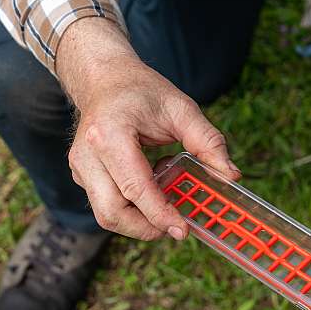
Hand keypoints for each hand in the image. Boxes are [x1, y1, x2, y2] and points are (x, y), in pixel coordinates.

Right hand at [57, 17, 240, 240]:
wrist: (105, 79)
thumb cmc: (141, 91)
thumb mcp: (181, 108)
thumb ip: (208, 142)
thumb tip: (230, 175)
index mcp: (110, 134)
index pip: (135, 188)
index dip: (160, 214)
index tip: (183, 230)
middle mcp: (88, 154)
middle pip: (113, 212)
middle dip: (147, 228)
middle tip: (177, 227)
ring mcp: (80, 167)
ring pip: (106, 215)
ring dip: (138, 222)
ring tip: (164, 204)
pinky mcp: (81, 175)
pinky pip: (105, 205)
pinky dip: (130, 209)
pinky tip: (149, 188)